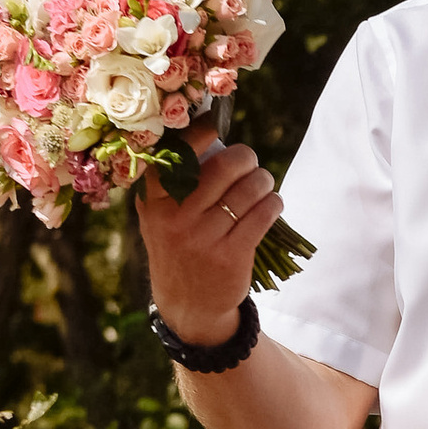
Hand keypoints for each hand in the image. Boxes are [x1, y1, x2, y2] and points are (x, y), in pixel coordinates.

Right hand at [135, 134, 283, 343]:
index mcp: (154, 200)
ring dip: (263, 180)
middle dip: (245, 158)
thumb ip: (173, 182)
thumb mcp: (159, 216)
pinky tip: (272, 203)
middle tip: (250, 161)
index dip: (200, 132)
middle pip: (224, 167)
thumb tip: (209, 136)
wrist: (188, 304)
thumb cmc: (178, 246)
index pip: (178, 153)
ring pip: (248, 190)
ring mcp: (203, 238)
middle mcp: (175, 217)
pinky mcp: (231, 255)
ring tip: (263, 183)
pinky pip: (262, 216)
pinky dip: (273, 203)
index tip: (213, 124)